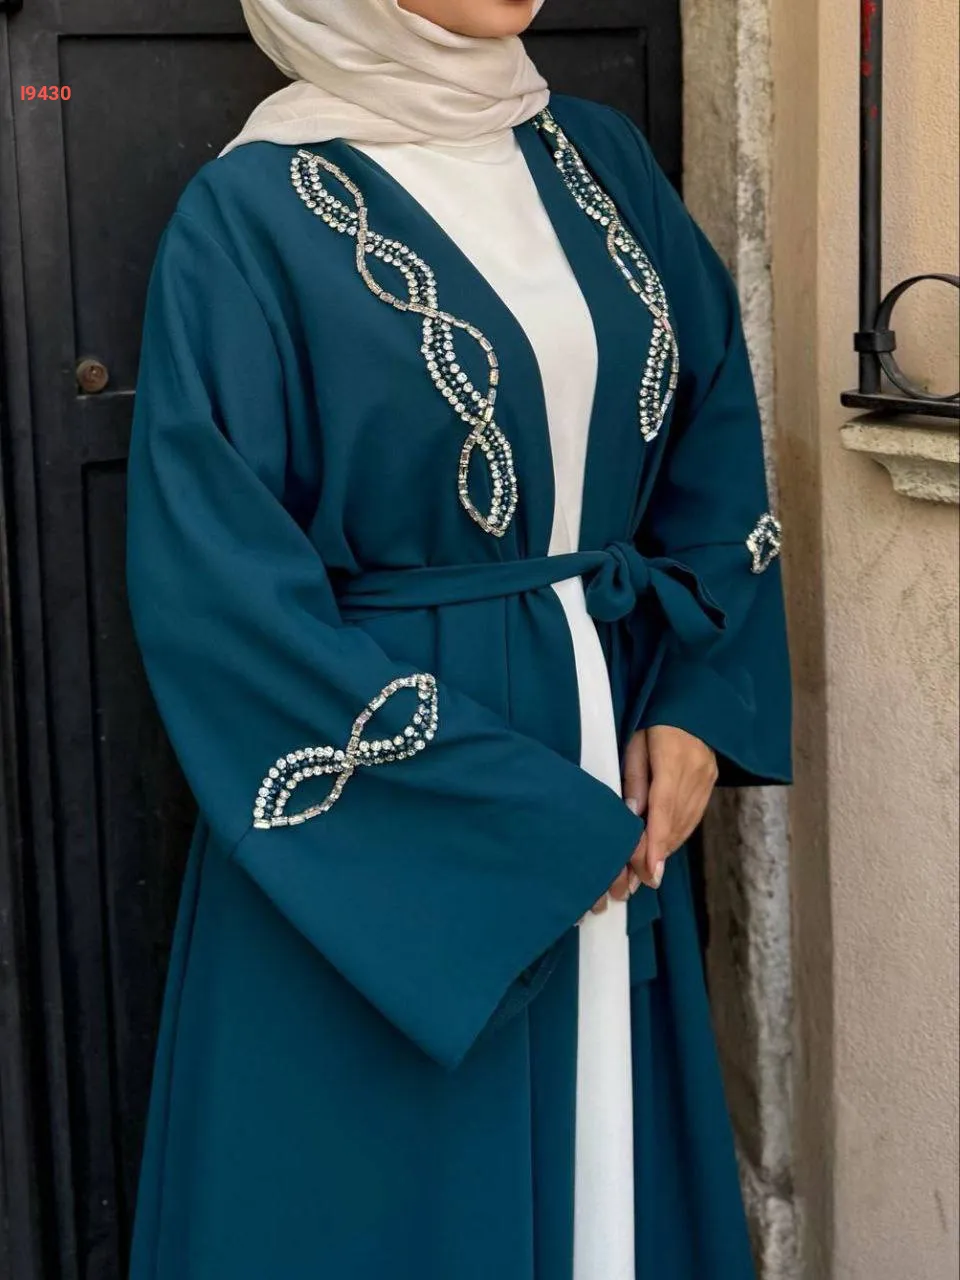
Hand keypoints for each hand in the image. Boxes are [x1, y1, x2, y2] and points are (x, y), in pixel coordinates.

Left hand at [592, 726, 716, 911]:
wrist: (696, 702)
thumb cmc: (657, 720)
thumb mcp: (636, 742)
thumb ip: (634, 778)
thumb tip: (632, 814)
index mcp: (673, 760)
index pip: (663, 809)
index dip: (656, 844)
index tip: (649, 872)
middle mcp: (694, 775)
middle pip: (675, 824)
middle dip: (657, 855)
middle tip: (638, 882)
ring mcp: (706, 780)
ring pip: (685, 824)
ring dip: (667, 849)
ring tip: (647, 872)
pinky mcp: (710, 783)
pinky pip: (693, 816)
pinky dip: (678, 834)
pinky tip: (665, 848)